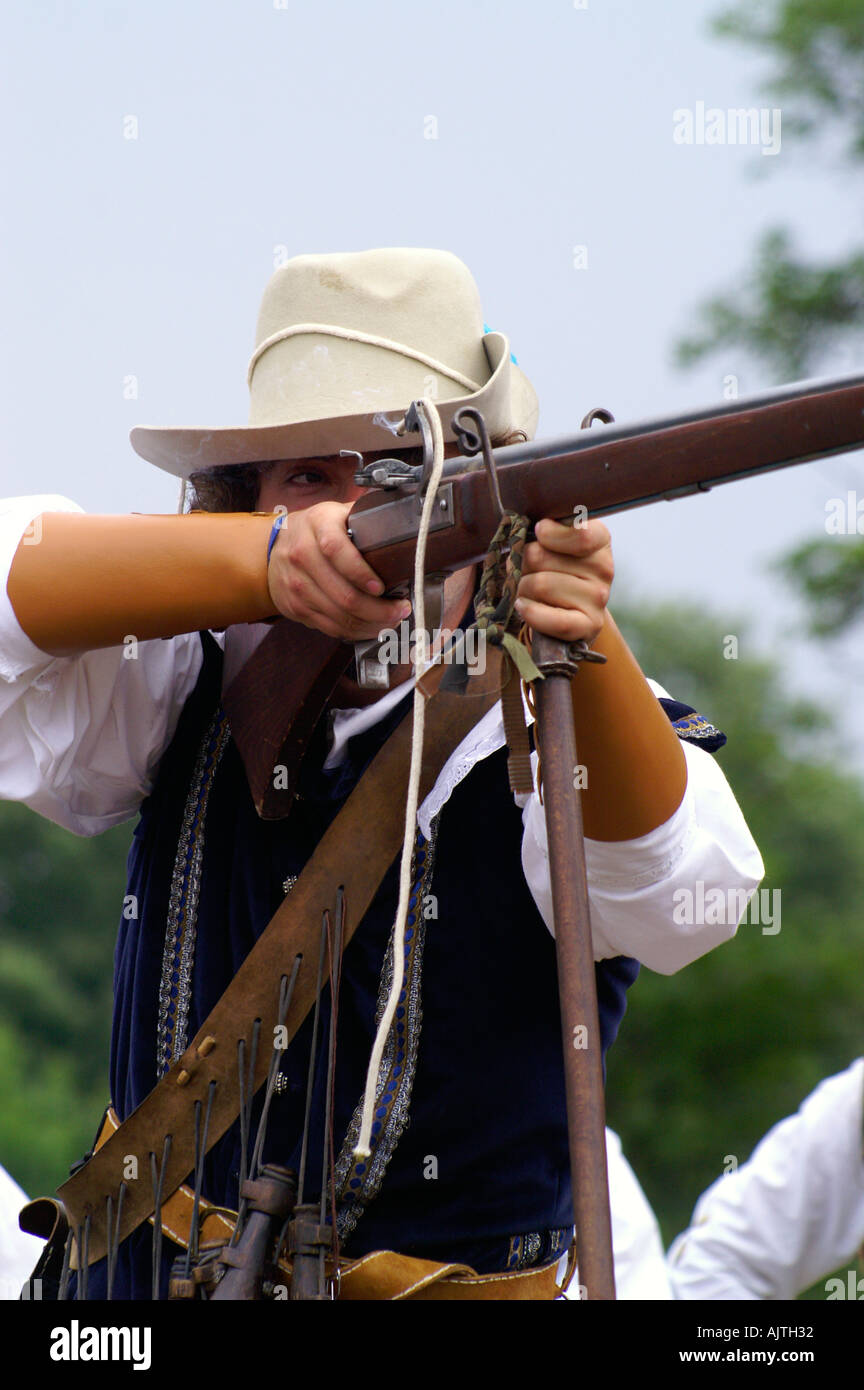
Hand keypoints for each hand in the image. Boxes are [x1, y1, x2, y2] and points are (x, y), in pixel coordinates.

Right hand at [266, 501, 409, 640]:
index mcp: (318, 525)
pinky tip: (373, 626)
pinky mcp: (296, 608)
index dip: (361, 572)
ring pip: (340, 616)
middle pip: (344, 595)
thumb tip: (403, 528)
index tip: (381, 587)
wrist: (275, 549)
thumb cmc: (316, 531)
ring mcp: (297, 585)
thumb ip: (364, 518)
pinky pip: (331, 627)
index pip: (336, 550)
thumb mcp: (336, 513)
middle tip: (401, 608)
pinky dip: (357, 631)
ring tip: (393, 619)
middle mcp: (302, 555)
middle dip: (380, 609)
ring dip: (373, 624)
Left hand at [514, 517, 612, 641]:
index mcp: (598, 539)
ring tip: (529, 589)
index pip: (580, 534)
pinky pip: (555, 621)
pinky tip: (523, 606)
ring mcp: (599, 598)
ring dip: (523, 588)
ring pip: (540, 585)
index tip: (538, 533)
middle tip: (527, 569)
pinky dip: (531, 612)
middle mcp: (604, 568)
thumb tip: (534, 534)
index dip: (549, 533)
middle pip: (540, 556)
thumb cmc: (551, 567)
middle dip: (523, 563)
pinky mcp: (590, 625)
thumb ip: (542, 532)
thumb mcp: (550, 541)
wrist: (565, 609)